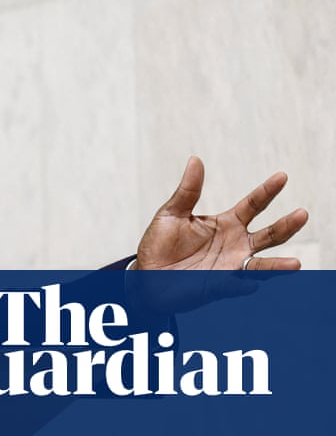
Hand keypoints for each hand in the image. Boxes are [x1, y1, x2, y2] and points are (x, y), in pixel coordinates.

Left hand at [134, 156, 307, 270]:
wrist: (146, 274)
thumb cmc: (160, 243)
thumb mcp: (172, 212)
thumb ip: (188, 190)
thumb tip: (195, 160)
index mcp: (226, 223)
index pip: (253, 205)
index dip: (267, 191)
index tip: (282, 176)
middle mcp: (235, 244)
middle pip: (268, 235)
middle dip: (286, 226)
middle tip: (302, 214)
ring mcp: (230, 266)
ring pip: (261, 265)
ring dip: (277, 265)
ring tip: (295, 264)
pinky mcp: (219, 286)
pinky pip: (236, 287)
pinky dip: (244, 286)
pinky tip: (250, 285)